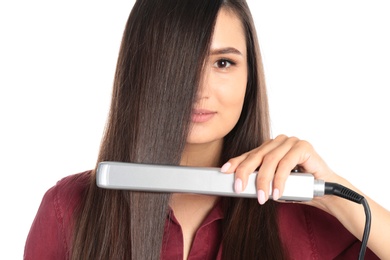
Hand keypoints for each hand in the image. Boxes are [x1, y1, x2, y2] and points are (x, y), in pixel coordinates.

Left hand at [220, 135, 336, 204]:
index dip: (236, 162)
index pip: (249, 154)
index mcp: (269, 147)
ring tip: (262, 197)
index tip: (224, 170)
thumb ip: (259, 180)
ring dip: (264, 180)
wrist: (324, 191)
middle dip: (245, 173)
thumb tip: (242, 184)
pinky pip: (286, 163)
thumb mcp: (272, 184)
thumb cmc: (297, 187)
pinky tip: (277, 192)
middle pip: (257, 156)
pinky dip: (280, 179)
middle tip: (239, 188)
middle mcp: (278, 142)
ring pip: (270, 160)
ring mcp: (291, 142)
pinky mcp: (303, 146)